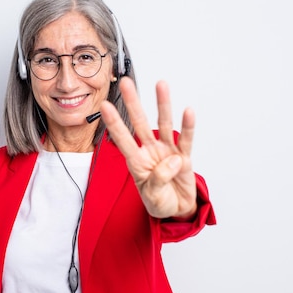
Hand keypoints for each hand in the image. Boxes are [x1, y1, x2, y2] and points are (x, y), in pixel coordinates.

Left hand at [100, 77, 197, 218]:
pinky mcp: (184, 156)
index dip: (114, 123)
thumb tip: (174, 159)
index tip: (104, 106)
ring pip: (163, 123)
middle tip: (126, 83)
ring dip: (162, 104)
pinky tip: (188, 112)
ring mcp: (167, 151)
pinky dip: (187, 126)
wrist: (177, 209)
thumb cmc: (160, 201)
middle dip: (133, 102)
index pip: (122, 138)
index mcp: (136, 161)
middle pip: (139, 122)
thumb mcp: (152, 196)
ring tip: (161, 85)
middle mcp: (150, 151)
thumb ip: (159, 179)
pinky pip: (186, 139)